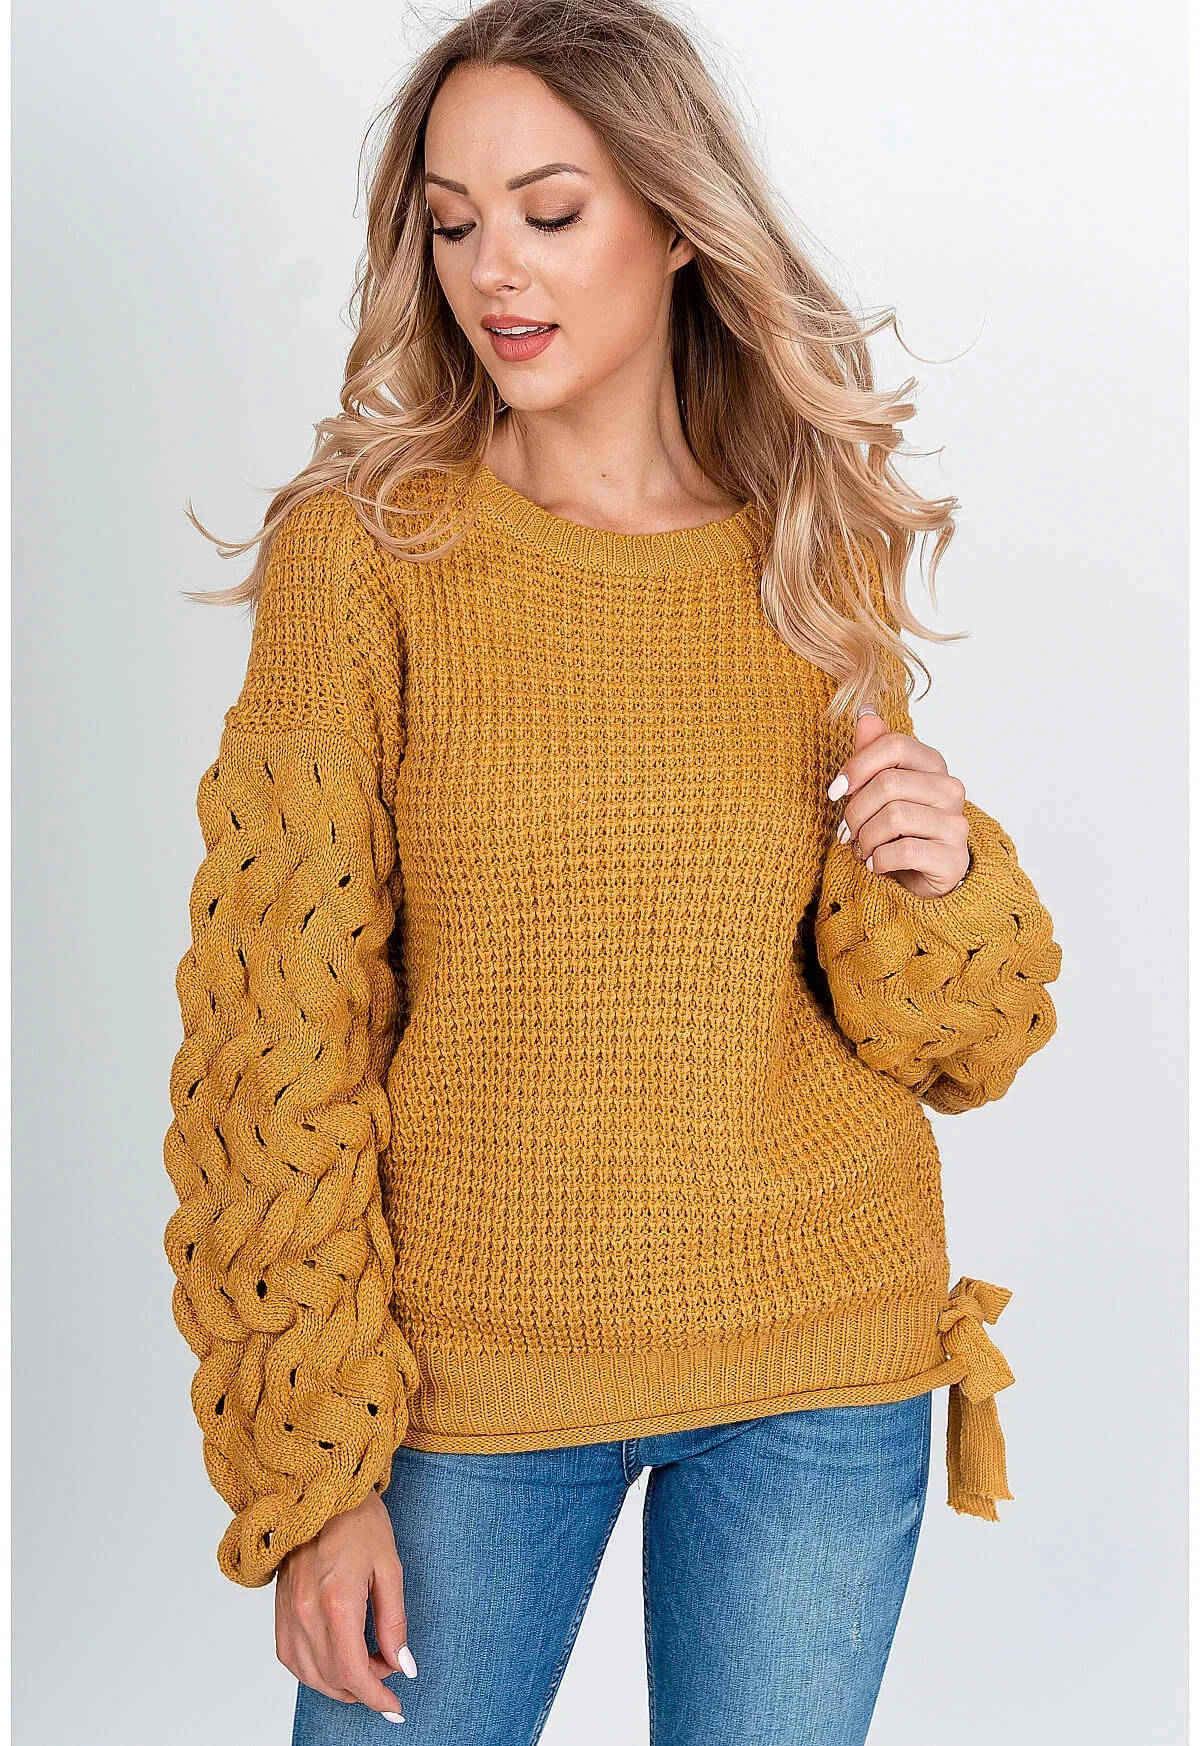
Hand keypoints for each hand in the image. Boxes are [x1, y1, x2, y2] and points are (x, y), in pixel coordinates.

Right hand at [275, 1490, 417, 1722]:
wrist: (320, 1487)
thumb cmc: (360, 1519)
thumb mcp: (390, 1566)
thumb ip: (395, 1621)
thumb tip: (404, 1666)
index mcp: (337, 1600)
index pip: (355, 1672)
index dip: (378, 1698)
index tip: (396, 1708)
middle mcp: (305, 1612)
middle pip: (333, 1679)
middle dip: (365, 1689)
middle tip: (389, 1673)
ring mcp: (286, 1612)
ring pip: (309, 1675)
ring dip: (339, 1685)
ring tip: (366, 1671)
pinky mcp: (277, 1609)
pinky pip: (291, 1658)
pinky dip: (314, 1671)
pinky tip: (334, 1660)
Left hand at [827, 706, 970, 899]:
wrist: (924, 877)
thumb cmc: (898, 828)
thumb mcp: (881, 789)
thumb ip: (874, 752)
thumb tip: (865, 709)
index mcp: (933, 764)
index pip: (895, 745)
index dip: (858, 765)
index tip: (836, 791)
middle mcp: (950, 789)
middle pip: (888, 784)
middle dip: (856, 811)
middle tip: (847, 832)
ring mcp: (955, 823)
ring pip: (895, 817)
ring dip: (866, 839)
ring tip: (863, 850)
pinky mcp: (952, 858)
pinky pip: (905, 851)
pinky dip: (879, 860)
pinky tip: (877, 864)